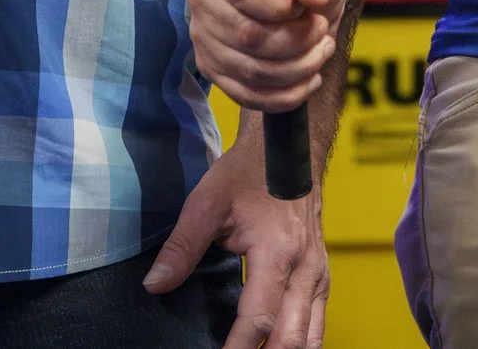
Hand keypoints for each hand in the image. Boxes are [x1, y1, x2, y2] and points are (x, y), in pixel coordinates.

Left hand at [146, 115, 328, 348]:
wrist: (290, 148)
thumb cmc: (249, 173)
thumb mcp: (207, 202)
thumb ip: (181, 247)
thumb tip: (155, 285)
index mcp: (278, 252)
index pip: (260, 319)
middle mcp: (306, 268)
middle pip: (292, 338)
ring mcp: (318, 272)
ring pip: (313, 335)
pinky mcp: (321, 273)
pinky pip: (318, 320)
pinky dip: (301, 342)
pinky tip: (279, 348)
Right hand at [188, 0, 346, 111]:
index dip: (286, 5)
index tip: (308, 4)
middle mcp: (204, 0)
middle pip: (250, 37)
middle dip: (300, 40)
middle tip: (322, 29)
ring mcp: (204, 39)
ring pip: (251, 71)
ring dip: (299, 68)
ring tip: (320, 49)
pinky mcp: (213, 70)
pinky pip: (247, 96)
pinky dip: (287, 94)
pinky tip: (308, 77)